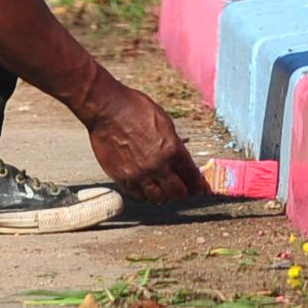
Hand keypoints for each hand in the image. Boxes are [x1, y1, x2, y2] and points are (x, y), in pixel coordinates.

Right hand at [83, 81, 206, 201]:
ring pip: (158, 198)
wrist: (108, 109)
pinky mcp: (122, 177)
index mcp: (172, 149)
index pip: (192, 176)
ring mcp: (139, 174)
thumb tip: (180, 160)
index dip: (198, 185)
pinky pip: (137, 196)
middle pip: (177, 193)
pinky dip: (143, 194)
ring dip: (163, 195)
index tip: (200, 189)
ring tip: (162, 189)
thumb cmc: (136, 109)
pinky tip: (144, 187)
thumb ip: (173, 144)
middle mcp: (158, 165)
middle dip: (182, 192)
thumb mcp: (164, 122)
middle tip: (181, 189)